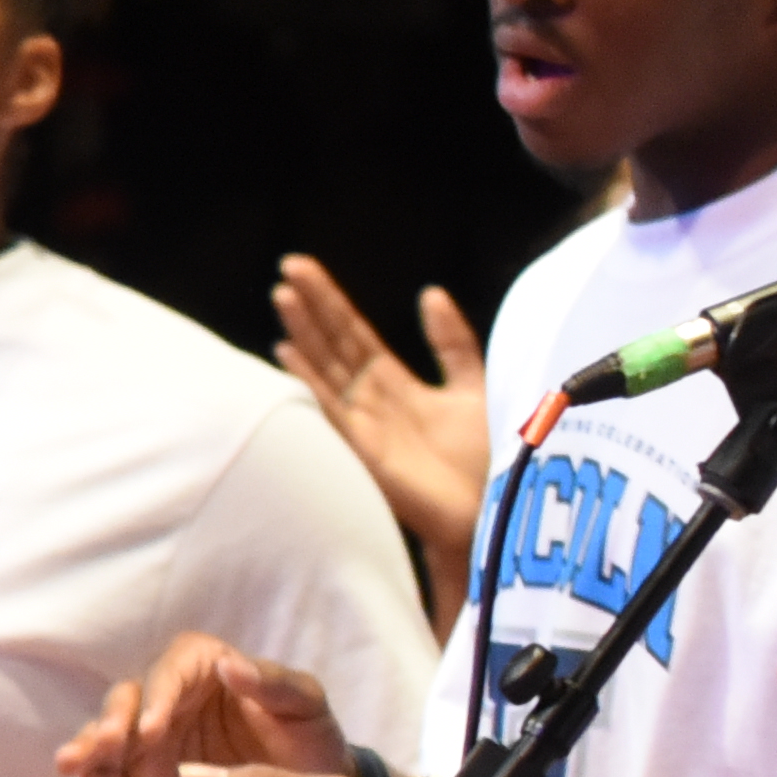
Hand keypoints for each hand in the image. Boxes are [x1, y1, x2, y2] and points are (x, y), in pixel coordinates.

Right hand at [58, 634, 349, 776]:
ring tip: (74, 765)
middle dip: (111, 721)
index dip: (157, 695)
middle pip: (126, 702)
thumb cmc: (309, 739)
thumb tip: (230, 663)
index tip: (154, 727)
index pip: (170, 670)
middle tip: (106, 744)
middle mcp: (166, 702)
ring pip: (105, 739)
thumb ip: (274, 684)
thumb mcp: (306, 707)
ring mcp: (148, 746)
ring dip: (86, 748)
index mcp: (204, 671)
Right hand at [272, 253, 496, 567]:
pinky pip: (329, 410)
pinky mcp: (362, 450)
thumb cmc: (485, 459)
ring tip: (284, 296)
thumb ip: (451, 343)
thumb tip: (430, 293)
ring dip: (303, 334)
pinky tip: (288, 353)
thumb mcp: (472, 385)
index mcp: (392, 384)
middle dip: (310, 307)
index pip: (352, 332)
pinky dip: (308, 381)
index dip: (329, 300)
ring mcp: (362, 425)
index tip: (302, 266)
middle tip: (287, 267)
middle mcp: (369, 402)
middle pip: (333, 344)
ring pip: (324, 370)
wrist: (493, 510)